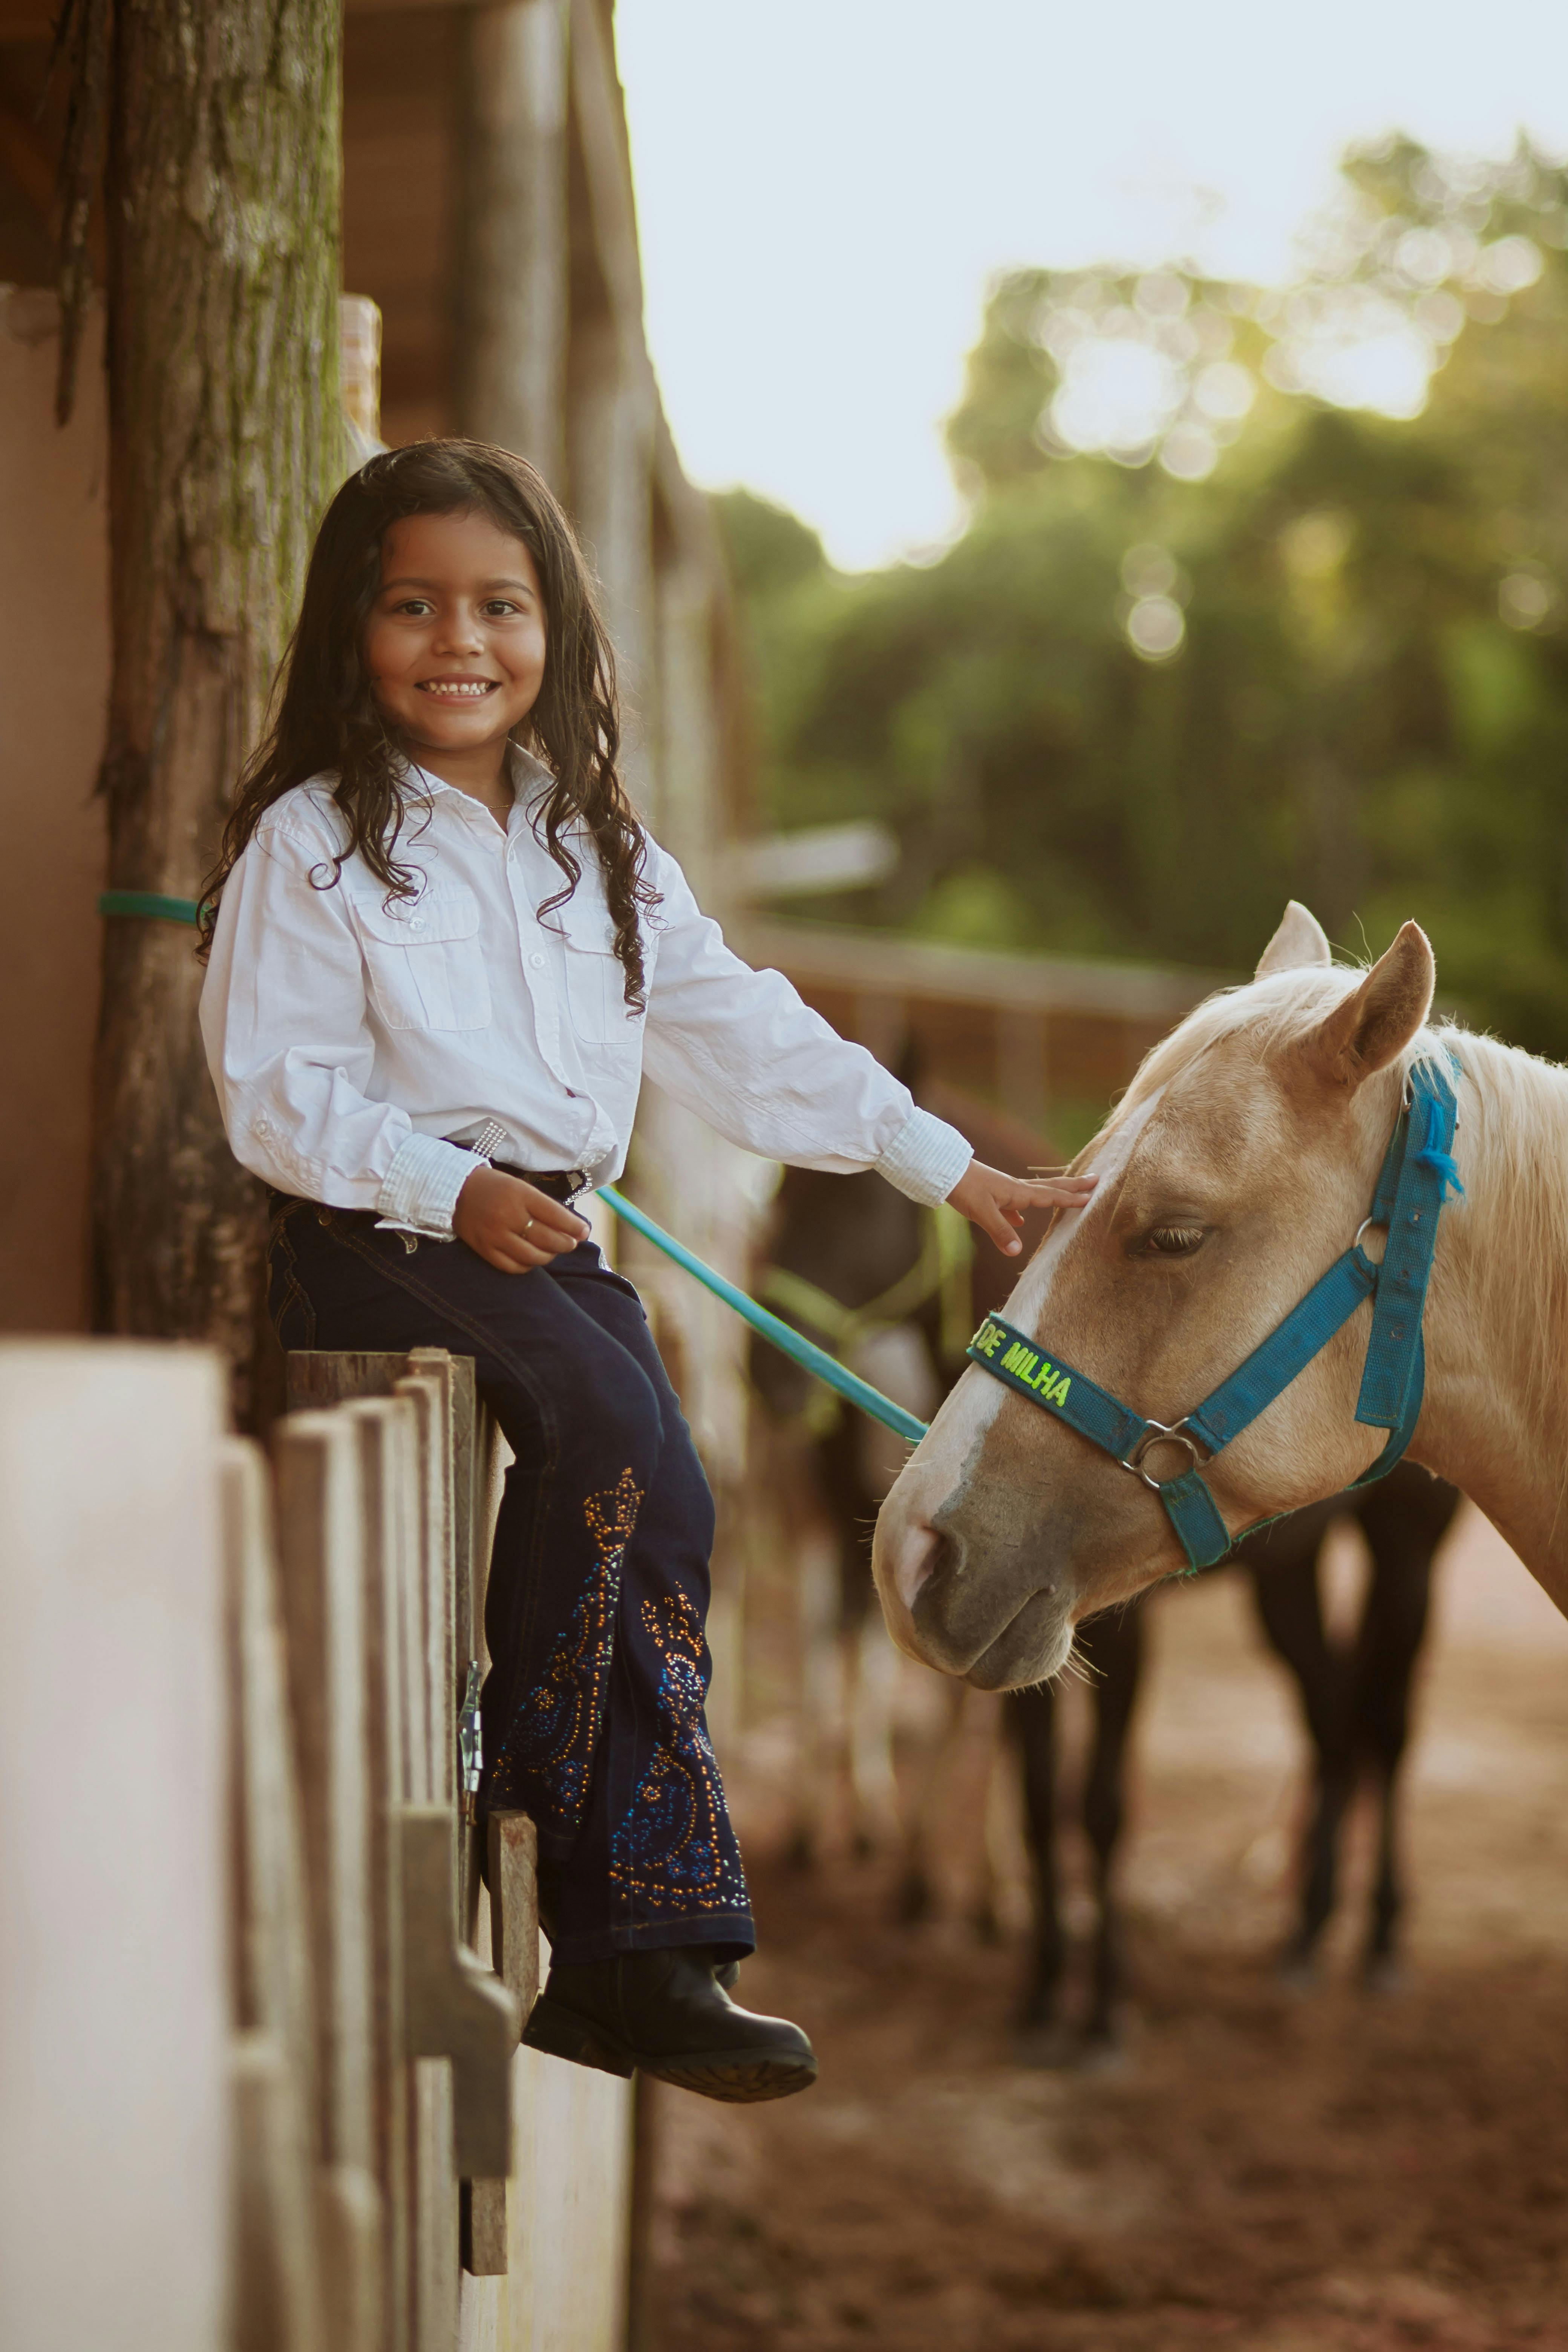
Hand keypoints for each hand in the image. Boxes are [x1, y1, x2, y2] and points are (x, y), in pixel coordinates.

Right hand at [453, 1165, 590, 1272]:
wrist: (456, 1191)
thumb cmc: (495, 1188)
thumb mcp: (521, 1187)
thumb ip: (544, 1206)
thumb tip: (575, 1229)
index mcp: (519, 1194)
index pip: (555, 1215)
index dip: (574, 1227)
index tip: (584, 1232)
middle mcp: (507, 1215)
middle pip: (547, 1239)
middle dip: (566, 1244)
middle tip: (571, 1243)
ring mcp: (495, 1235)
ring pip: (532, 1257)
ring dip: (549, 1256)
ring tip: (552, 1250)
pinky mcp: (484, 1249)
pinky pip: (513, 1267)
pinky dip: (528, 1266)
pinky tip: (532, 1258)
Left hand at [946, 1159, 1098, 1256]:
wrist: (944, 1170)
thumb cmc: (963, 1189)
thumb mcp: (982, 1213)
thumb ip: (1000, 1231)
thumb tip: (1017, 1252)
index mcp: (1017, 1192)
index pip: (1050, 1196)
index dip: (1071, 1199)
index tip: (1092, 1197)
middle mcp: (1015, 1189)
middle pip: (1050, 1187)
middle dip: (1073, 1186)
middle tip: (1096, 1179)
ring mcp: (1004, 1191)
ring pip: (1035, 1193)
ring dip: (1054, 1194)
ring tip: (1067, 1194)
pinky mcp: (992, 1195)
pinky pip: (1015, 1202)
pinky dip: (1023, 1209)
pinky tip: (1020, 1220)